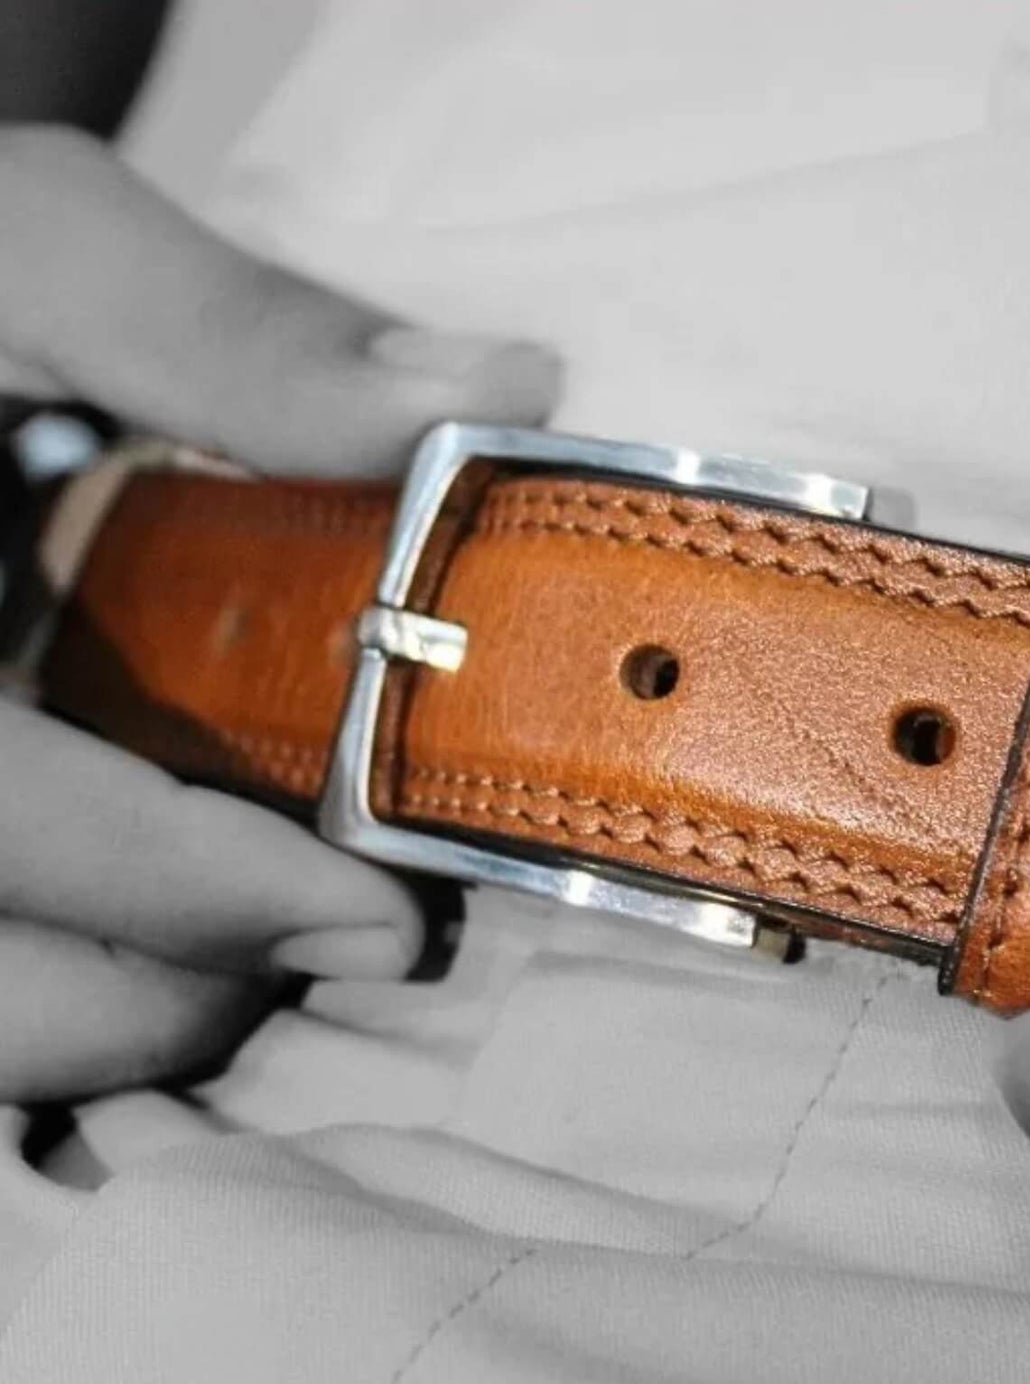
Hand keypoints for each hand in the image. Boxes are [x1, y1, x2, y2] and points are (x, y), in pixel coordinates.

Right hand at [0, 125, 558, 1103]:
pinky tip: (161, 902)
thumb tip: (496, 390)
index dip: (214, 904)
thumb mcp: (24, 253)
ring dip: (133, 1000)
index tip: (388, 926)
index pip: (20, 837)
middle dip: (185, 985)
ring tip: (255, 908)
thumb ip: (234, 335)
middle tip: (332, 919)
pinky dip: (81, 973)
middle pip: (2, 1001)